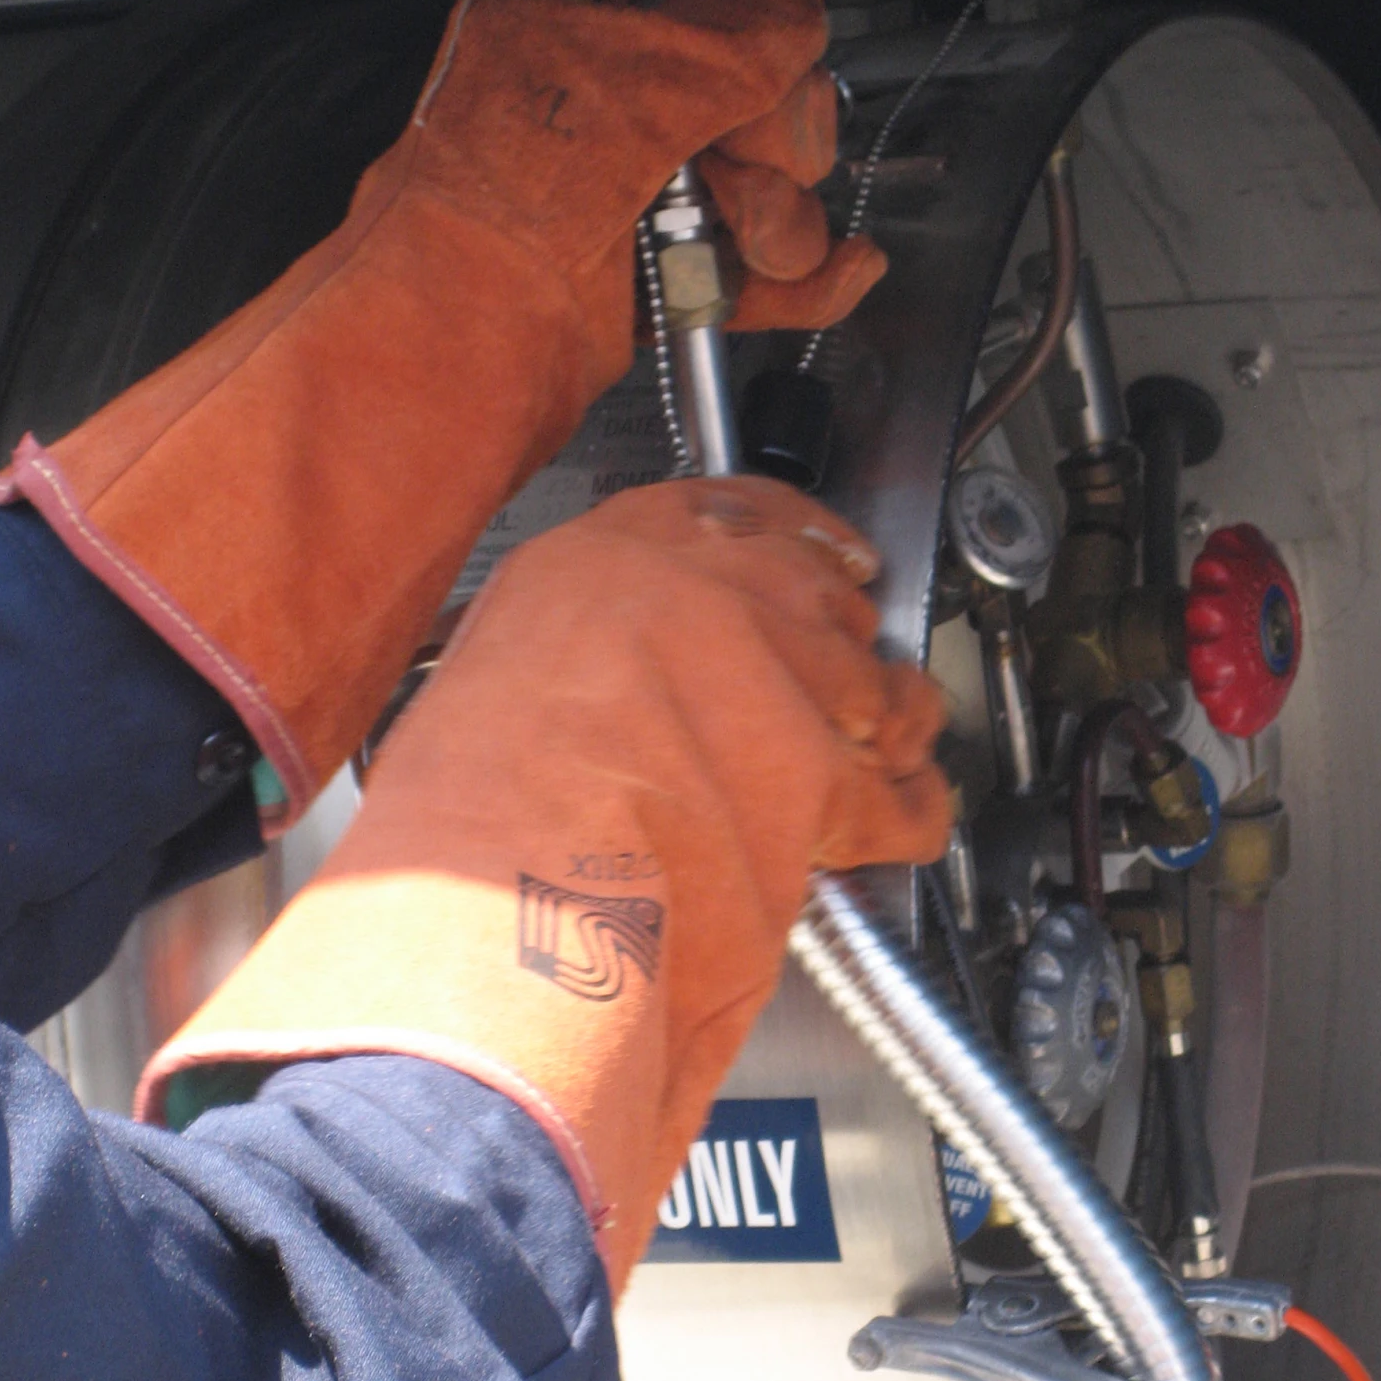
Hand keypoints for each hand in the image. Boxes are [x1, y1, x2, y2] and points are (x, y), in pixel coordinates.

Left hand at [0, 0, 884, 826]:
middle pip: (737, 81)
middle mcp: (587, 102)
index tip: (772, 32)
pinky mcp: (636, 281)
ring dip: (783, 211)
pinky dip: (793, 276)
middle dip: (774, 126)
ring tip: (767, 239)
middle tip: (766, 154)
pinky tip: (838, 274)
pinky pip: (736, 263)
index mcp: (557, 16)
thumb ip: (731, 30)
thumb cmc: (490, 211)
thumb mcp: (630, 80)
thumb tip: (796, 6)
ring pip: (748, 177)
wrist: (455, 355)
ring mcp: (616, 196)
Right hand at [141, 477, 948, 1296]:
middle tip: (844, 660)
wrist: (503, 870)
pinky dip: (915, 807)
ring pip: (872, 681)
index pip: (728, 511)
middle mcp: (705, 595)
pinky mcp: (825, 777)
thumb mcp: (481, 681)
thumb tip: (576, 705)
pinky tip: (916, 815)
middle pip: (812, 593)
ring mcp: (776, 678)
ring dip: (890, 713)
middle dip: (839, 629)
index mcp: (606, 558)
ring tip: (898, 734)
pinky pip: (899, 789)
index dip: (788, 533)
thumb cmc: (463, 801)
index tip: (819, 547)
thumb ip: (557, 666)